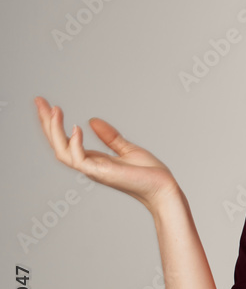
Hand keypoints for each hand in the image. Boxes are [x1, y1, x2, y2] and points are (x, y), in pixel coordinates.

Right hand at [34, 97, 178, 210]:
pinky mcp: (101, 173)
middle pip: (57, 144)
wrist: (163, 187)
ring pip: (61, 151)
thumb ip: (109, 136)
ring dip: (54, 130)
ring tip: (54, 110)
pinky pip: (78, 158)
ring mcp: (93, 170)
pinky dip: (74, 143)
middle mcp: (89, 165)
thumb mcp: (127, 148)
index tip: (47, 104)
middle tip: (39, 101)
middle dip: (46, 122)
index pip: (66, 140)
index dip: (55, 124)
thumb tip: (91, 120)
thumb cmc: (149, 173)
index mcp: (94, 159)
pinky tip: (76, 127)